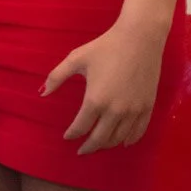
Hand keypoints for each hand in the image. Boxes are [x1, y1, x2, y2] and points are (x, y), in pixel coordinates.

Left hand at [43, 21, 165, 154]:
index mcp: (95, 100)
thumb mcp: (76, 59)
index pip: (81, 126)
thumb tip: (42, 93)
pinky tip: (123, 142)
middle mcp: (116, 110)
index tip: (67, 137)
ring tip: (99, 144)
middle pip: (101, 138)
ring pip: (120, 137)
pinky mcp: (148, 106)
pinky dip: (130, 139)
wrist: (139, 39)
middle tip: (81, 150)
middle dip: (89, 146)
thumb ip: (57, 77)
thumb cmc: (104, 47)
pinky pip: (139, 131)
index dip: (72, 134)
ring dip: (108, 144)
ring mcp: (134, 110)